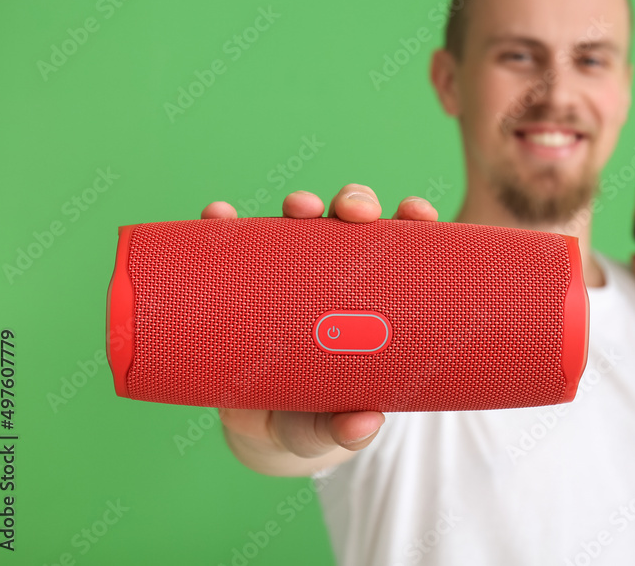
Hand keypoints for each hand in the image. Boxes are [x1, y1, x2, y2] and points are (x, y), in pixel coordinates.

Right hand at [201, 184, 438, 473]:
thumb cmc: (317, 420)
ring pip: (297, 223)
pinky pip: (231, 245)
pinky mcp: (241, 281)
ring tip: (297, 207)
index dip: (413, 219)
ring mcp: (286, 273)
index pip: (401, 245)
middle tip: (354, 213)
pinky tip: (216, 216)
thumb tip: (365, 424)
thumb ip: (346, 431)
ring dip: (300, 204)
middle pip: (351, 221)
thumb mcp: (331, 429)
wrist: (263, 430)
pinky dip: (224, 225)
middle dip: (355, 203)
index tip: (417, 213)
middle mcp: (333, 273)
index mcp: (373, 295)